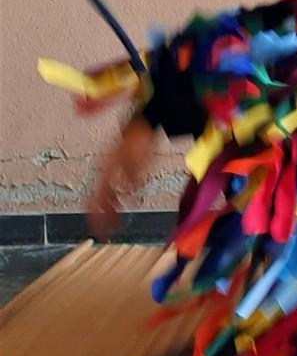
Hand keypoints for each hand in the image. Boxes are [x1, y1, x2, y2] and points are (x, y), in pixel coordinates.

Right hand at [88, 114, 154, 239]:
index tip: (101, 234)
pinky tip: (127, 203)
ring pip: (105, 193)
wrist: (142, 121)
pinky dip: (118, 197)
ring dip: (110, 209)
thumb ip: (133, 184)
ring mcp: (108, 168)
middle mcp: (103, 172)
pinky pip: (113, 185)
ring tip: (116, 221)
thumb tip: (129, 203)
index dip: (97, 220)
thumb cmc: (140, 141)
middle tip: (108, 232)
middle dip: (102, 217)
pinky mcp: (115, 165)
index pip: (94, 203)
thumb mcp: (139, 164)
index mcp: (105, 173)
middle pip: (97, 200)